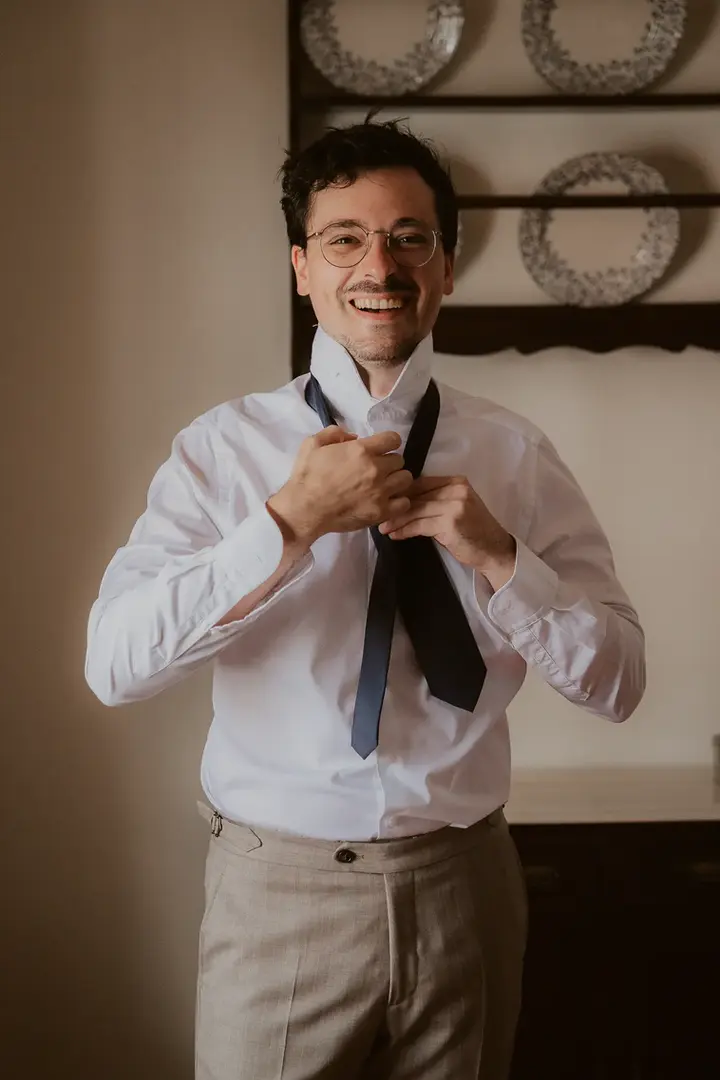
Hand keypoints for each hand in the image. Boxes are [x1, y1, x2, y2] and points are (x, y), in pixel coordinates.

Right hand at [268, 426, 413, 545]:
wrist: (303, 510)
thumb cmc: (306, 477)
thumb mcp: (312, 444)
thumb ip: (333, 433)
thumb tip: (353, 437)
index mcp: (361, 450)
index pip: (393, 439)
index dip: (388, 443)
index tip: (381, 449)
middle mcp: (376, 469)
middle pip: (399, 460)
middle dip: (390, 462)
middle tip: (378, 470)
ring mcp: (380, 491)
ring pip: (405, 479)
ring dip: (396, 480)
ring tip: (385, 485)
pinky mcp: (381, 512)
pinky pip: (403, 503)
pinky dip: (398, 501)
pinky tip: (388, 501)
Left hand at [378, 475, 516, 585]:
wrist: (493, 549)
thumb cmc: (472, 531)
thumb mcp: (456, 508)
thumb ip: (435, 500)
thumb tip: (401, 501)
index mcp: (456, 481)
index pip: (421, 483)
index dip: (401, 493)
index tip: (384, 502)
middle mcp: (456, 489)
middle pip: (417, 496)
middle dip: (395, 507)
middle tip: (377, 516)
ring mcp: (454, 505)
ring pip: (416, 510)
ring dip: (396, 520)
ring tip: (383, 528)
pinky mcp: (450, 522)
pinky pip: (420, 525)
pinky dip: (405, 530)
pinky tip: (395, 535)